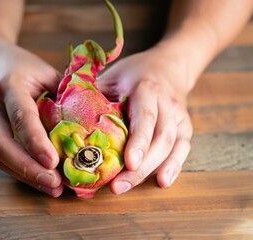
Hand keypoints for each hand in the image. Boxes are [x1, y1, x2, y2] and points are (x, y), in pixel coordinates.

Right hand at [0, 41, 63, 196]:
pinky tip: (40, 180)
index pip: (21, 115)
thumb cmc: (23, 65)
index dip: (35, 141)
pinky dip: (21, 171)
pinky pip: (1, 157)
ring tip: (52, 188)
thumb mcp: (46, 72)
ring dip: (25, 175)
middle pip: (1, 143)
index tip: (53, 163)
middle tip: (55, 184)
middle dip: (28, 168)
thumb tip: (90, 124)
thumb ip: (64, 94)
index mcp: (10, 85)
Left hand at [98, 45, 192, 193]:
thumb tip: (68, 119)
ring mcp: (179, 116)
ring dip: (153, 170)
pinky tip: (162, 182)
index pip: (146, 116)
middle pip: (160, 138)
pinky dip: (174, 167)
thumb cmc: (134, 73)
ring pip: (172, 147)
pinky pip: (182, 150)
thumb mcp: (112, 76)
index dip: (139, 140)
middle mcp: (167, 103)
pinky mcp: (185, 128)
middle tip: (118, 186)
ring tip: (129, 187)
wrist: (168, 66)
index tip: (129, 163)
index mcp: (147, 88)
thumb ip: (95, 95)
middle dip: (141, 166)